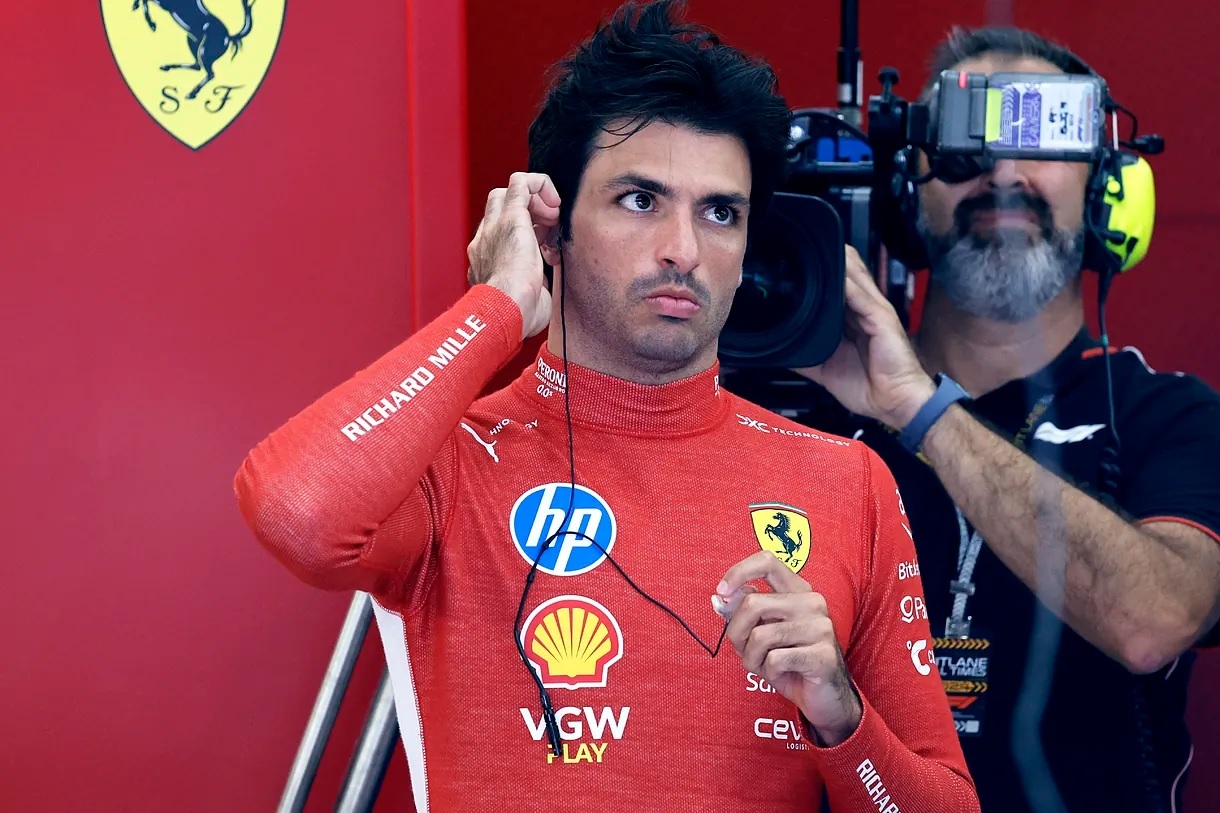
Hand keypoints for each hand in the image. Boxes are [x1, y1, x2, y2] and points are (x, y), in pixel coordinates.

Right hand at [467, 172, 561, 339]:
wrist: (505, 311)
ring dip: (536, 201)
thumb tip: (547, 287)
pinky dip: (540, 184)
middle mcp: (486, 240)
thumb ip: (535, 287)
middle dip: (530, 213)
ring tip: (553, 220)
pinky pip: (521, 182)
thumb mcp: (528, 300)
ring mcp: (494, 227)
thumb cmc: (517, 316)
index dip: (529, 231)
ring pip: (508, 193)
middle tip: (550, 231)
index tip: (547, 247)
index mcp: (487, 261)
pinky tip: (555, 203)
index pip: (503, 232)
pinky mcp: (511, 217)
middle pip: (501, 208)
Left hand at [716, 550, 861, 746]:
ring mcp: (821, 628)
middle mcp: (812, 603)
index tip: (721, 592)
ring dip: (751, 658)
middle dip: (736, 631)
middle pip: (753, 603)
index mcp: (798, 591)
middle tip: (743, 649)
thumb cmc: (789, 662)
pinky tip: (782, 673)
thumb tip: (722, 597)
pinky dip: (768, 671)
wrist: (824, 697)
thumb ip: (745, 612)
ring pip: (760, 636)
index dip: (738, 573)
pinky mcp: (823, 655)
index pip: (767, 562)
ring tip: (764, 665)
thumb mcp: (762, 633)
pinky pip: (775, 659)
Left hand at [791, 245, 935, 429]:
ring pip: (854, 276)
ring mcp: (873, 310)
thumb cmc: (866, 385)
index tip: (791, 264)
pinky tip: (836, 277)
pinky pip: (862, 297)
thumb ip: (804, 355)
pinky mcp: (882, 318)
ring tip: (815, 251)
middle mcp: (862, 307)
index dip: (818, 271)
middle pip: (846, 271)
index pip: (834, 284)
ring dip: (837, 264)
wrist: (893, 402)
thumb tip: (779, 352)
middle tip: (799, 250)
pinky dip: (848, 286)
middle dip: (826, 258)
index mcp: (850, 316)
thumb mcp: (825, 369)